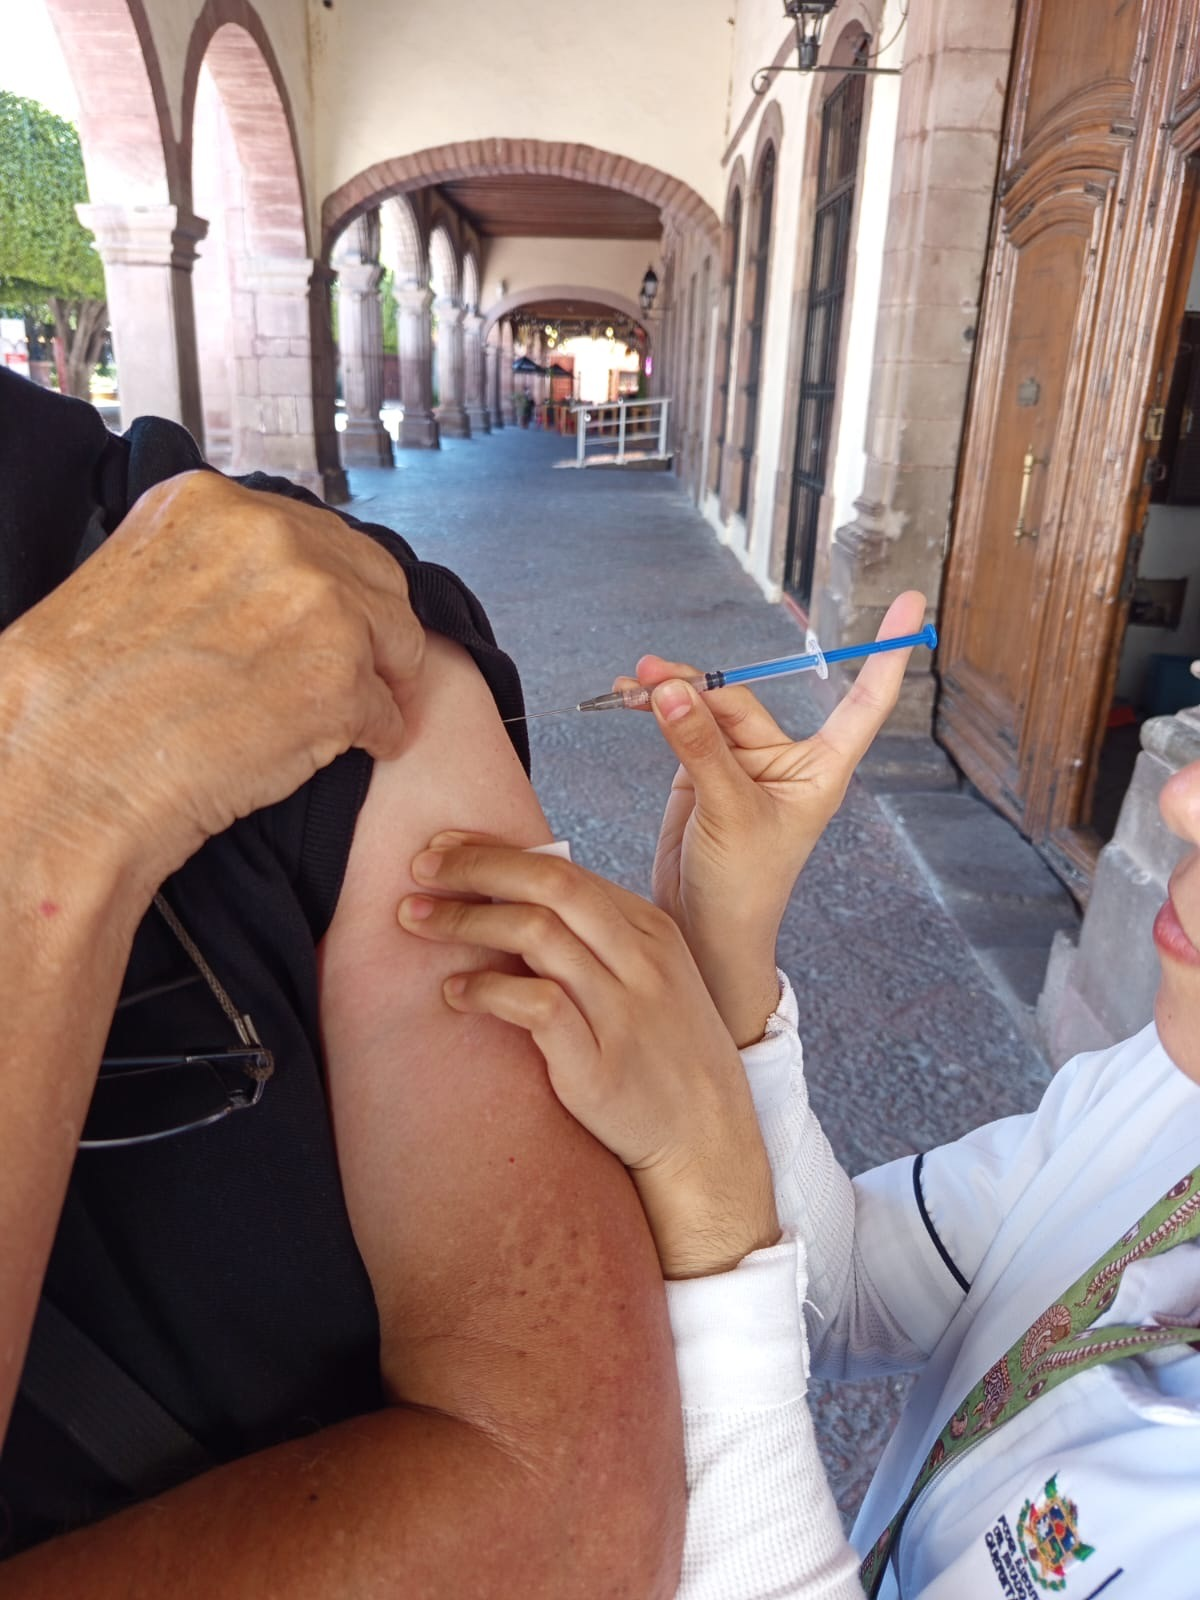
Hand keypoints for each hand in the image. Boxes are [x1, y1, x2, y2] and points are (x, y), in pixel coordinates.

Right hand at [0, 471, 423, 897]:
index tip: (332, 616)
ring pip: (396, 641)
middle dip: (374, 627)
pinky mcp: (341, 684)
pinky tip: (352, 749)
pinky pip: (389, 714)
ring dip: (382, 681)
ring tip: (361, 712)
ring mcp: (316, 608)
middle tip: (366, 667)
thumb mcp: (136, 577)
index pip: (319, 532)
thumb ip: (214, 566)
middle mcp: (274, 540)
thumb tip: (273, 586)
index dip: (334, 583)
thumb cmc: (79, 697)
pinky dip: (376, 738)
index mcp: (214, 505)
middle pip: (375, 578)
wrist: (67, 772)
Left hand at [398, 836, 779, 1279]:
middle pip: (550, 885)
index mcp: (651, 929)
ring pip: (538, 935)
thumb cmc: (664, 1055)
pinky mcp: (601, 1067)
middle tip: (419, 871)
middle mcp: (642, 961)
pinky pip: (536, 1007)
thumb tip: (511, 897)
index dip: (494, 853)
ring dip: (466, 921)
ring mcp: (625, 1012)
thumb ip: (596, 939)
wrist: (708, 1142)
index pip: (564, 868)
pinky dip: (486, 990)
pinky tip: (454, 993)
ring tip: (417, 922)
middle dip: (477, 868)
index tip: (442, 850)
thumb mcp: (651, 979)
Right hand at [617, 591, 927, 1045]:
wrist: (704, 930)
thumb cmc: (744, 887)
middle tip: (652, 675)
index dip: (887, 651)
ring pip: (705, 707)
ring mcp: (740, 763)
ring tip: (633, 684)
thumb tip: (674, 690)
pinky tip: (630, 697)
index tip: (913, 602)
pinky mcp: (701, 771)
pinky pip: (681, 725)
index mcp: (820, 769)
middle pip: (742, 698)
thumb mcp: (729, 814)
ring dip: (670, 694)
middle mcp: (784, 759)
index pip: (863, 699)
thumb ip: (701, 749)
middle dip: (698, 684)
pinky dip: (656, 710)